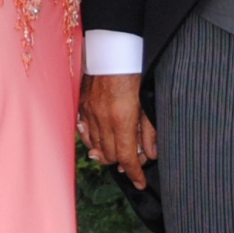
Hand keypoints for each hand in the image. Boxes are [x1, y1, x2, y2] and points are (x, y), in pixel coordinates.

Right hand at [78, 73, 154, 187]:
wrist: (112, 50)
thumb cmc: (134, 73)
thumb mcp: (147, 102)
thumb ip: (149, 130)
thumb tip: (151, 155)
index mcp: (122, 120)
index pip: (127, 158)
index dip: (135, 173)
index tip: (140, 182)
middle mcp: (103, 120)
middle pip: (111, 156)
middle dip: (123, 163)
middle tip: (134, 163)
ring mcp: (89, 114)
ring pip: (97, 146)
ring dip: (109, 153)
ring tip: (118, 154)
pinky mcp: (82, 106)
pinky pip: (85, 133)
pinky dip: (93, 141)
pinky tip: (100, 142)